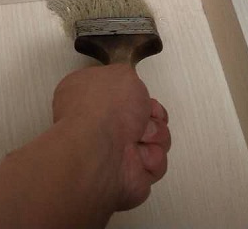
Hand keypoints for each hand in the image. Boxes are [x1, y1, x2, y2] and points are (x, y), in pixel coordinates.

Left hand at [52, 64, 170, 210]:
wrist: (100, 149)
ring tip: (137, 137)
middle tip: (141, 116)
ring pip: (156, 138)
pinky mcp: (130, 174)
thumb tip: (130, 82)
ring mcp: (114, 150)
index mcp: (90, 97)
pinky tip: (137, 155)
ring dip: (154, 135)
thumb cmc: (103, 109)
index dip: (138, 93)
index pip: (123, 93)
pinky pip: (157, 162)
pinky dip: (152, 157)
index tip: (140, 95)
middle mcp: (101, 123)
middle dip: (152, 115)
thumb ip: (127, 76)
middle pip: (145, 116)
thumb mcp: (121, 73)